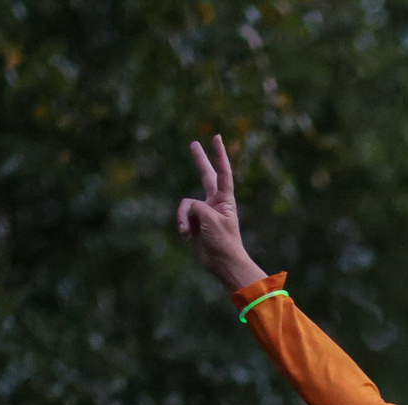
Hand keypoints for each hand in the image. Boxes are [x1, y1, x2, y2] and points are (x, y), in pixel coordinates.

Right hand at [176, 134, 267, 292]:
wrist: (222, 264)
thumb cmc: (223, 242)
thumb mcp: (210, 220)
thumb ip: (196, 207)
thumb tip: (187, 210)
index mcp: (225, 200)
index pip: (223, 172)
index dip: (219, 154)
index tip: (216, 137)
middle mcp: (214, 202)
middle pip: (205, 176)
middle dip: (199, 161)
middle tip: (193, 144)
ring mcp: (203, 212)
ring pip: (185, 204)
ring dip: (183, 218)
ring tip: (188, 232)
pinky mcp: (194, 223)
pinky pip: (182, 217)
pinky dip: (182, 226)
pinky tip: (188, 236)